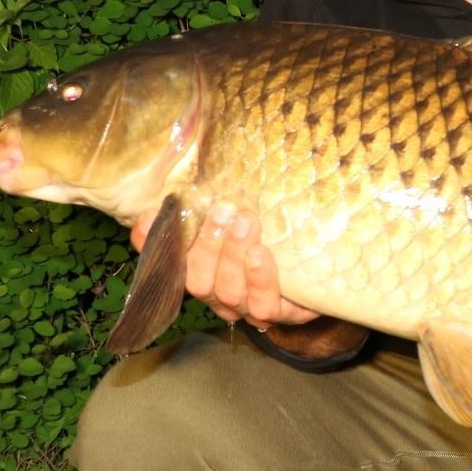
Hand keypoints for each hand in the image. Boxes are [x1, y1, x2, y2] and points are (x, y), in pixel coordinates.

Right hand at [141, 200, 321, 330]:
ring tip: (246, 222)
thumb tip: (202, 157)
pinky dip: (259, 278)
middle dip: (206, 244)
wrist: (322, 266)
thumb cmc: (274, 232)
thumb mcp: (245, 210)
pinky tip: (261, 254)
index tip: (149, 216)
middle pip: (196, 279)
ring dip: (233, 254)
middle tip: (222, 210)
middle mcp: (216, 291)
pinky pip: (261, 304)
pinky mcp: (275, 313)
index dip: (151, 242)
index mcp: (200, 266)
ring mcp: (244, 306)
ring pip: (226, 290)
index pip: (166, 258)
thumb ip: (221, 196)